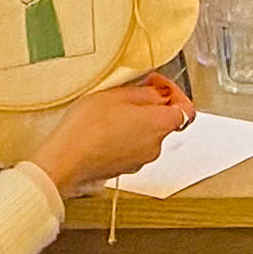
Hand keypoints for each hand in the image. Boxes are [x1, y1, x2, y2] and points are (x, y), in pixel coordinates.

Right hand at [27, 74, 197, 193]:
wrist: (66, 160)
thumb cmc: (88, 128)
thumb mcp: (117, 94)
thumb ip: (145, 92)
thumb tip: (157, 92)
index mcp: (159, 125)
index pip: (186, 109)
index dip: (174, 93)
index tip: (157, 85)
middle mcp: (155, 146)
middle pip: (164, 122)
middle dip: (150, 106)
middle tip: (129, 94)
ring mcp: (140, 160)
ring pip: (146, 135)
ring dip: (135, 122)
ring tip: (109, 112)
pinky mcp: (124, 168)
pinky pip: (131, 148)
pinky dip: (123, 138)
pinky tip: (102, 130)